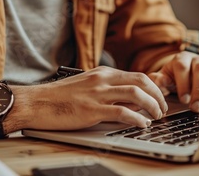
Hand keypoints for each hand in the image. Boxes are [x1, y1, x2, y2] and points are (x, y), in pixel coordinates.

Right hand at [8, 66, 167, 131]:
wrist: (36, 102)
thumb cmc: (58, 97)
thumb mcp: (86, 85)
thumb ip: (107, 89)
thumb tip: (129, 99)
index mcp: (102, 73)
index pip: (136, 75)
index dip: (154, 86)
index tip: (161, 97)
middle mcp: (102, 80)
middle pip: (141, 81)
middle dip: (158, 95)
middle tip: (162, 108)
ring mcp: (97, 94)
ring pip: (135, 94)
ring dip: (152, 106)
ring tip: (156, 116)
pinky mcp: (91, 110)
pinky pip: (121, 112)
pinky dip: (136, 119)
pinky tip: (142, 124)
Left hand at [148, 51, 198, 112]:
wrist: (189, 78)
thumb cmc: (176, 79)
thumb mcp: (165, 80)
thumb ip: (159, 80)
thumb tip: (159, 80)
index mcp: (180, 59)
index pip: (181, 66)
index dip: (183, 83)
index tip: (184, 100)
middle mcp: (196, 58)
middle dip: (198, 89)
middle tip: (195, 107)